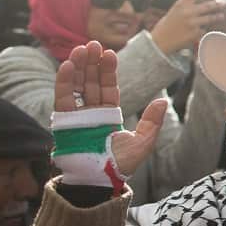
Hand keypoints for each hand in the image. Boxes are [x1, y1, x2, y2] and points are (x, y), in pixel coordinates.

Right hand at [54, 41, 166, 176]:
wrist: (99, 181)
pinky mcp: (64, 122)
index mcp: (109, 115)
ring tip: (81, 49)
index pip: (108, 88)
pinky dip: (63, 82)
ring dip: (77, 67)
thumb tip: (163, 101)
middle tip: (94, 44)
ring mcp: (77, 117)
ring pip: (76, 86)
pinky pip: (62, 99)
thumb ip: (152, 122)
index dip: (108, 71)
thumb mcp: (142, 142)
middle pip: (91, 82)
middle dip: (92, 63)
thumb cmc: (120, 165)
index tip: (109, 53)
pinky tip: (67, 66)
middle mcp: (92, 113)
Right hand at [148, 0, 225, 53]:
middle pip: (209, 5)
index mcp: (181, 3)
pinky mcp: (196, 34)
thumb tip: (201, 2)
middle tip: (222, 4)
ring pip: (211, 18)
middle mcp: (188, 12)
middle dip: (217, 4)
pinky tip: (205, 30)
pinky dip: (206, 30)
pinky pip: (206, 30)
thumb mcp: (174, 10)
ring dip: (218, 16)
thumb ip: (186, 6)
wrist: (160, 41)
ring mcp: (193, 23)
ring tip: (221, 16)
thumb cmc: (166, 26)